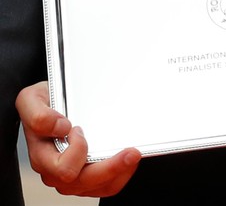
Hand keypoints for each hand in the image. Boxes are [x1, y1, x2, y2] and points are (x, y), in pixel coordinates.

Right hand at [16, 82, 140, 196]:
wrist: (53, 103)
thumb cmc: (45, 103)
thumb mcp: (31, 99)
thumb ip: (37, 114)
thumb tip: (60, 128)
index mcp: (43, 156)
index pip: (63, 168)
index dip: (76, 151)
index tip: (80, 129)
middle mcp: (56, 171)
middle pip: (85, 181)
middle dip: (111, 168)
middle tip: (132, 151)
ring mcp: (74, 175)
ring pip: (100, 186)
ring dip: (120, 171)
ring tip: (134, 153)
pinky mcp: (89, 175)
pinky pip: (108, 184)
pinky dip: (122, 173)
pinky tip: (130, 157)